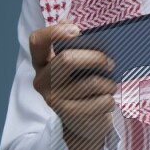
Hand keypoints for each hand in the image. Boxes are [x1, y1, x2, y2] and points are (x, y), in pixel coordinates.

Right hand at [29, 21, 116, 144]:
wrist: (83, 123)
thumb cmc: (82, 85)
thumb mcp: (77, 65)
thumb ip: (77, 44)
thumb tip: (77, 25)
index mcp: (42, 62)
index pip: (37, 41)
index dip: (54, 32)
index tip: (77, 31)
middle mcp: (42, 81)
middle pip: (68, 59)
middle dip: (97, 58)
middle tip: (111, 63)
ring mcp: (54, 99)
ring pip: (93, 82)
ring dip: (109, 84)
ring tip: (109, 87)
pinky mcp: (70, 115)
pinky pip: (102, 100)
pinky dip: (110, 100)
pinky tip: (105, 102)